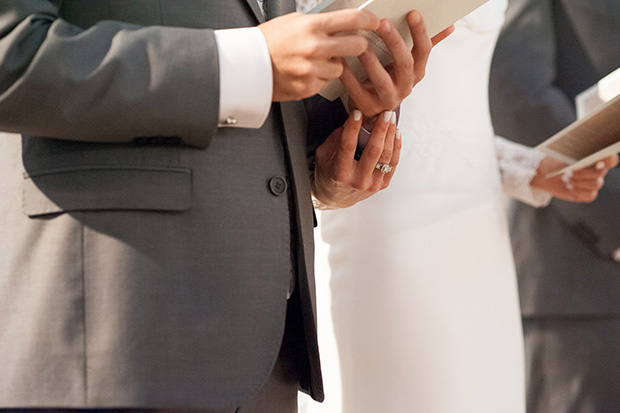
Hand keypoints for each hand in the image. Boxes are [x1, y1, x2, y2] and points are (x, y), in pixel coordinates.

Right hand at [259, 10, 379, 101]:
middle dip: (358, 45)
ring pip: (341, 68)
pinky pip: (325, 82)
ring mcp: (312, 69)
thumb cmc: (268, 42)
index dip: (369, 20)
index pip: (352, 19)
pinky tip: (306, 72)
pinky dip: (319, 78)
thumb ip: (319, 23)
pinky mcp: (308, 87)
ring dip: (334, 65)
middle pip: (357, 46)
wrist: (248, 66)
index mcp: (312, 27)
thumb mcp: (293, 22)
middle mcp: (315, 47)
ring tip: (315, 60)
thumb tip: (342, 22)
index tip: (374, 22)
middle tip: (353, 45)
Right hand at [312, 109, 399, 208]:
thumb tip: (350, 122)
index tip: (357, 113)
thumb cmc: (328, 175)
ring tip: (392, 120)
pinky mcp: (381, 185)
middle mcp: (358, 180)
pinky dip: (396, 147)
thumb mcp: (323, 156)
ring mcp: (372, 184)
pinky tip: (396, 134)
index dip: (353, 127)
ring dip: (391, 135)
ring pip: (386, 156)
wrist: (335, 198)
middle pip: (374, 151)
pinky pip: (393, 164)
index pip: (348, 146)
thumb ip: (335, 139)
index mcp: (340, 174)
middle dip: (381, 129)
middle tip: (385, 113)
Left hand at [342, 10, 453, 121]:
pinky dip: (348, 77)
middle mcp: (405, 86)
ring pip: (382, 80)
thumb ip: (422, 45)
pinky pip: (357, 92)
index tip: (413, 13)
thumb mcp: (407, 64)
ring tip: (361, 46)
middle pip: (405, 63)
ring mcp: (387, 99)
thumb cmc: (389, 80)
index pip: (424, 50)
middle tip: (382, 23)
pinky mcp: (369, 107)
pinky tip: (341, 64)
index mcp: (416, 72)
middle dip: (395, 42)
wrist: (373, 111)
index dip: (420, 32)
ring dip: (372, 62)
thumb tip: (449, 26)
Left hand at [530, 155, 618, 201]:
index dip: (607, 161)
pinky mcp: (588, 193)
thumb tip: (582, 156)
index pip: (611, 159)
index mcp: (596, 156)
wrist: (545, 173)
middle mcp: (599, 170)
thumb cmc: (556, 160)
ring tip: (565, 179)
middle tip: (569, 172)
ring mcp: (594, 182)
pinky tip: (569, 187)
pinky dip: (578, 192)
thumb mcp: (564, 154)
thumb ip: (576, 154)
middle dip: (584, 173)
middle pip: (601, 173)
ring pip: (595, 184)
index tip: (597, 163)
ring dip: (579, 182)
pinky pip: (590, 195)